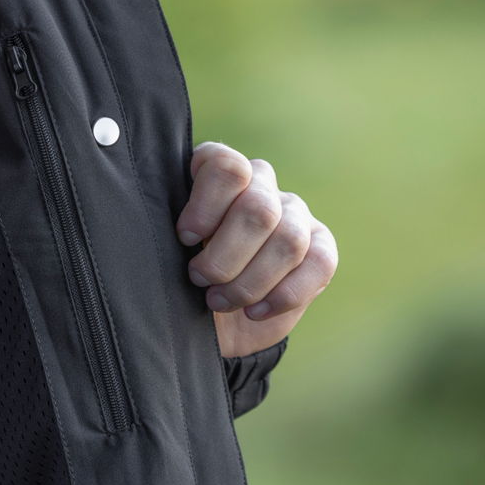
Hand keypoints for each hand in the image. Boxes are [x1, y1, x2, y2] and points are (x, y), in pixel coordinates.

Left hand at [174, 141, 337, 359]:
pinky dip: (283, 296)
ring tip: (219, 301)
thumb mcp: (164, 251)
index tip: (185, 239)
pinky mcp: (320, 246)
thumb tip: (184, 239)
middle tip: (199, 280)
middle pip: (258, 210)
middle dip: (224, 258)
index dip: (206, 207)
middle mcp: (261, 183)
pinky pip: (319, 264)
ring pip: (288, 240)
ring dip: (250, 282)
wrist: (210, 318)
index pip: (227, 167)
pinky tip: (255, 311)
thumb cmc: (178, 275)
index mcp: (219, 171)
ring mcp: (295, 213)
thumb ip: (170, 234)